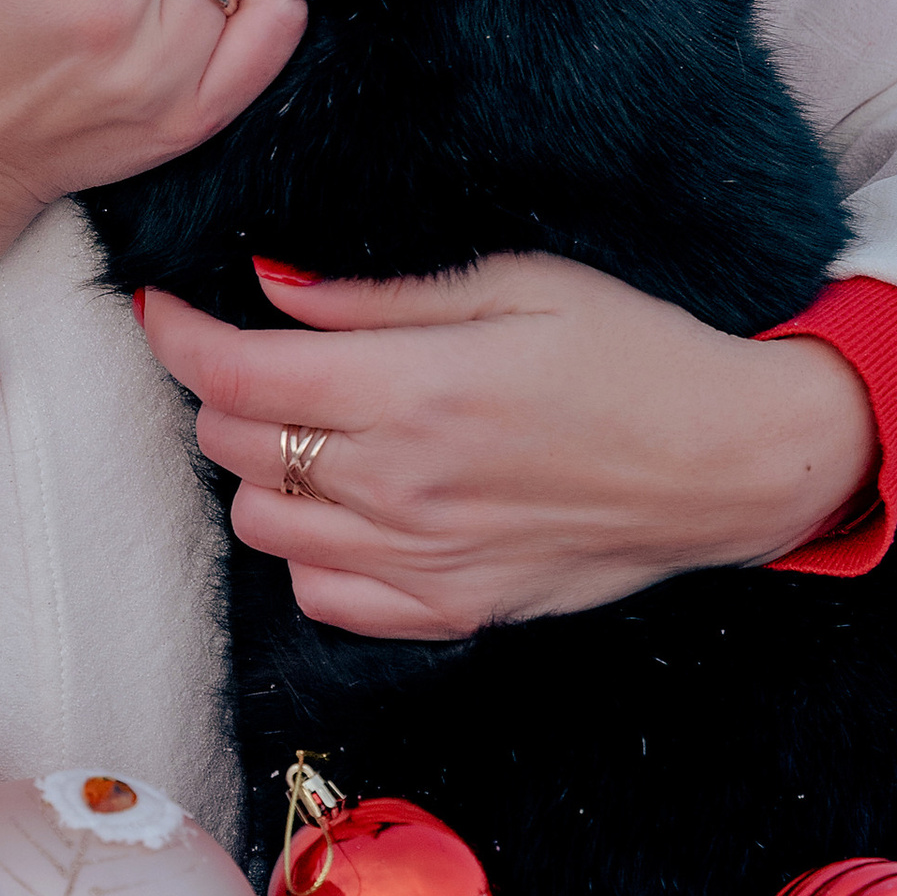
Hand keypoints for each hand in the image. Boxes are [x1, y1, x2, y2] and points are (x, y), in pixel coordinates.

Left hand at [140, 252, 880, 638]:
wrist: (732, 462)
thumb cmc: (636, 354)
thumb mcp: (515, 284)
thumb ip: (377, 299)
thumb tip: (269, 288)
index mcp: (418, 389)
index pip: (237, 372)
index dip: (178, 335)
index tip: (164, 308)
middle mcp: (405, 484)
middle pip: (234, 445)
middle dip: (225, 391)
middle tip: (265, 356)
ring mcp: (425, 560)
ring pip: (260, 525)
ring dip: (261, 472)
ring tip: (314, 430)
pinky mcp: (452, 610)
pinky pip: (322, 595)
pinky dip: (310, 550)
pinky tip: (354, 505)